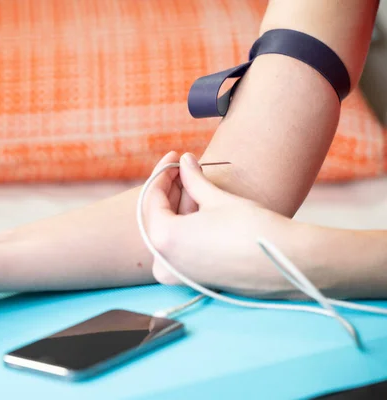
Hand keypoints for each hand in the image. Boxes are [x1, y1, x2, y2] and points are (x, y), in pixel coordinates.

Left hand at [143, 152, 305, 297]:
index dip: (162, 173)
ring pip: (168, 233)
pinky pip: (179, 248)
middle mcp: (164, 262)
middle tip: (184, 167)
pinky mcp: (192, 281)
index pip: (151, 199)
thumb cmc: (253, 229)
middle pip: (157, 217)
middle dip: (170, 190)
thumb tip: (183, 161)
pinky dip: (185, 226)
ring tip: (196, 184)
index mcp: (164, 240)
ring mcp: (177, 275)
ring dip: (178, 207)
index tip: (175, 156)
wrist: (289, 263)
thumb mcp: (217, 199)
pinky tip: (200, 206)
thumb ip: (193, 180)